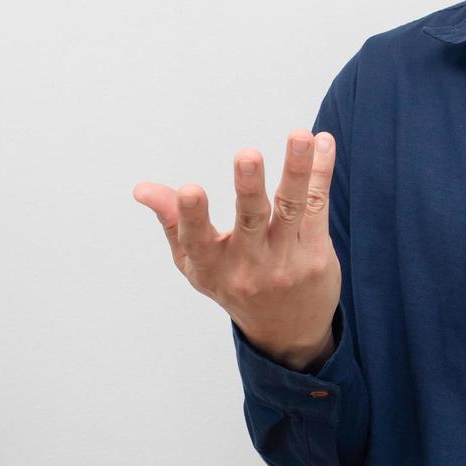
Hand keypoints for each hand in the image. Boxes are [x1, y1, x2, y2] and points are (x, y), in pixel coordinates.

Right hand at [132, 129, 342, 368]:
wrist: (289, 330)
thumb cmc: (235, 285)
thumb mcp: (197, 265)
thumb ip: (173, 223)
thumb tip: (142, 188)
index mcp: (211, 267)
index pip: (198, 241)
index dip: (191, 216)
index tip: (188, 189)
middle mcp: (250, 265)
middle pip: (251, 220)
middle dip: (248, 186)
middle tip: (247, 154)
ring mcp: (286, 260)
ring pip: (291, 207)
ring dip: (296, 168)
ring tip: (299, 135)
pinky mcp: (316, 253)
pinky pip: (317, 206)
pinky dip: (320, 172)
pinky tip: (323, 142)